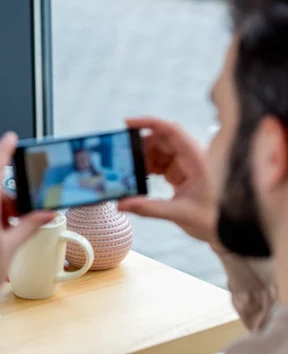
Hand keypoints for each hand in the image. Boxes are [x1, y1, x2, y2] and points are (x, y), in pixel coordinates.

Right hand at [117, 117, 220, 248]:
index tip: (128, 123)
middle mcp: (193, 157)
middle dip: (141, 147)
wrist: (231, 230)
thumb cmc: (215, 220)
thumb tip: (122, 204)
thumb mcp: (180, 214)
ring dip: (144, 159)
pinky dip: (149, 168)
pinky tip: (142, 178)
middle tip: (124, 160)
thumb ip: (149, 208)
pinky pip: (162, 163)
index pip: (172, 131)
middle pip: (162, 139)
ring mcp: (188, 164)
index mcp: (197, 160)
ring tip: (132, 174)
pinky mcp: (183, 173)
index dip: (150, 123)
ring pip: (160, 151)